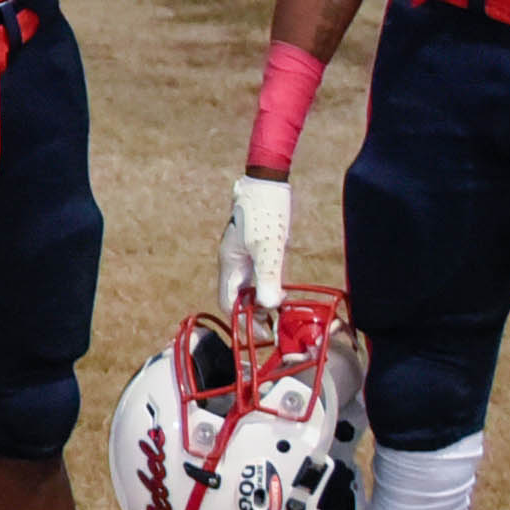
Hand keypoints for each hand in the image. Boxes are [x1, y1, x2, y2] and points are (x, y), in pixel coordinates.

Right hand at [220, 171, 290, 314]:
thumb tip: (267, 306)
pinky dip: (269, 286)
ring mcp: (245, 255)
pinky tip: (282, 288)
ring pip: (250, 287)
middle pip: (239, 297)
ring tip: (281, 310)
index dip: (243, 319)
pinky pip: (259, 275)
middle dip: (254, 313)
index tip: (264, 328)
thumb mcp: (269, 247)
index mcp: (229, 263)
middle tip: (276, 324)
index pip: (227, 302)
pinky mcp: (257, 248)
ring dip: (263, 301)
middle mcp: (233, 262)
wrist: (268, 181)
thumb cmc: (265, 211)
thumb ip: (267, 277)